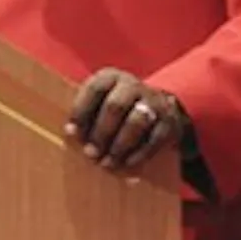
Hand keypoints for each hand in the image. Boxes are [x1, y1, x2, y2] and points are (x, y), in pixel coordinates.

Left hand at [66, 68, 189, 169]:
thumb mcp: (99, 100)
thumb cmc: (114, 106)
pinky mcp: (169, 121)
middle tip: (90, 153)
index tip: (71, 133)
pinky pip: (154, 139)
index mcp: (111, 77)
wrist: (157, 105)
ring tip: (106, 162)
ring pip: (136, 123)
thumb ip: (85, 112)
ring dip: (119, 146)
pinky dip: (138, 153)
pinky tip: (125, 163)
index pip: (94, 89)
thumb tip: (71, 133)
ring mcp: (154, 102)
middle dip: (101, 133)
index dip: (81, 111)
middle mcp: (133, 85)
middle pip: (115, 107)